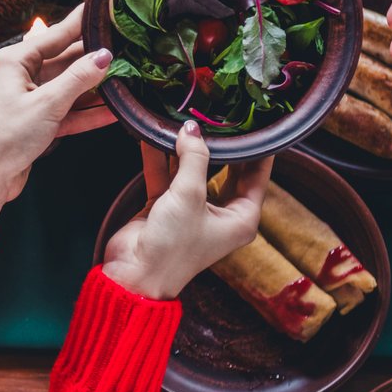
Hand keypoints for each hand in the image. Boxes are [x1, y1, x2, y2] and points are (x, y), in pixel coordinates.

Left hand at [0, 6, 114, 221]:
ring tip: (129, 76)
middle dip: (94, 57)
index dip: (82, 23)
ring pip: (68, 87)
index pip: (55, 35)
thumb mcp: (48, 103)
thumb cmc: (7, 136)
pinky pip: (66, 111)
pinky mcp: (35, 122)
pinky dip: (87, 112)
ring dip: (95, 87)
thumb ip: (78, 79)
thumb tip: (104, 56)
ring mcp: (28, 99)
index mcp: (14, 61)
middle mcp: (20, 76)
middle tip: (127, 45)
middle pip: (64, 60)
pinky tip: (115, 110)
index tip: (106, 8)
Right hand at [101, 125, 268, 300]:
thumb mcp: (189, 196)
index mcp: (241, 218)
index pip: (257, 176)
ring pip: (192, 172)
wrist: (134, 274)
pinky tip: (153, 137)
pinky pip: (166, 177)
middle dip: (218, 145)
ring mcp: (193, 210)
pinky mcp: (166, 208)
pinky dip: (160, 160)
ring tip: (183, 122)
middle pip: (225, 171)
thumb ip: (193, 158)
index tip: (254, 124)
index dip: (257, 150)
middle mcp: (221, 214)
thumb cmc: (173, 246)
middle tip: (218, 116)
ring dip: (184, 150)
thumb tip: (192, 128)